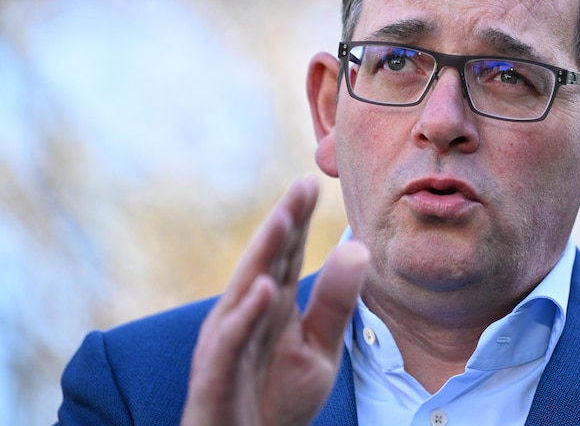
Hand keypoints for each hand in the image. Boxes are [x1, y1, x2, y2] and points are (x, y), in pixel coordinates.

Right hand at [181, 178, 368, 425]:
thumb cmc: (280, 400)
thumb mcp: (320, 349)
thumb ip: (337, 302)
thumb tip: (359, 247)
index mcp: (272, 307)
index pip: (287, 256)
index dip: (298, 220)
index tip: (313, 183)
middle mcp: (245, 315)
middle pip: (266, 262)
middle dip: (283, 223)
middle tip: (303, 185)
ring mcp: (227, 343)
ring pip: (245, 291)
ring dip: (263, 255)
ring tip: (284, 219)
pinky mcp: (216, 375)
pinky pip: (231, 342)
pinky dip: (246, 316)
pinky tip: (266, 289)